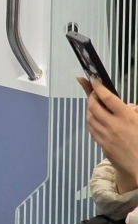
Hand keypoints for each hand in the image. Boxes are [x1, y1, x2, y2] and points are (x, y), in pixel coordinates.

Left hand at [80, 77, 137, 191]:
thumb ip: (135, 113)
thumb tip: (129, 106)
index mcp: (127, 118)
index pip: (107, 97)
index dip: (97, 86)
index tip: (93, 79)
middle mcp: (113, 125)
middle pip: (93, 105)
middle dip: (91, 96)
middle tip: (94, 92)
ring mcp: (106, 136)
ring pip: (89, 117)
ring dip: (90, 108)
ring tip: (95, 105)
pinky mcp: (102, 145)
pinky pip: (91, 129)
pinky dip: (91, 121)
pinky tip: (95, 120)